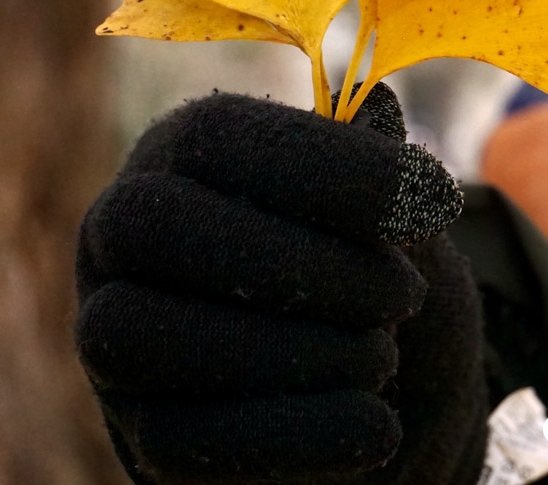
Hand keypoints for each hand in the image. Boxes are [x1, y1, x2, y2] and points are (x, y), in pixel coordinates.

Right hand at [75, 85, 486, 483]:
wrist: (372, 391)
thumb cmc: (370, 274)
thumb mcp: (391, 217)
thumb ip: (381, 166)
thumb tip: (380, 106)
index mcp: (183, 155)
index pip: (217, 135)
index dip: (329, 167)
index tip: (431, 203)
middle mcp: (123, 237)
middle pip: (155, 226)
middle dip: (299, 262)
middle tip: (405, 292)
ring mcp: (115, 338)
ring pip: (142, 335)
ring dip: (293, 351)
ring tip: (383, 356)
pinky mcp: (139, 434)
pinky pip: (179, 440)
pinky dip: (295, 434)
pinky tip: (378, 426)